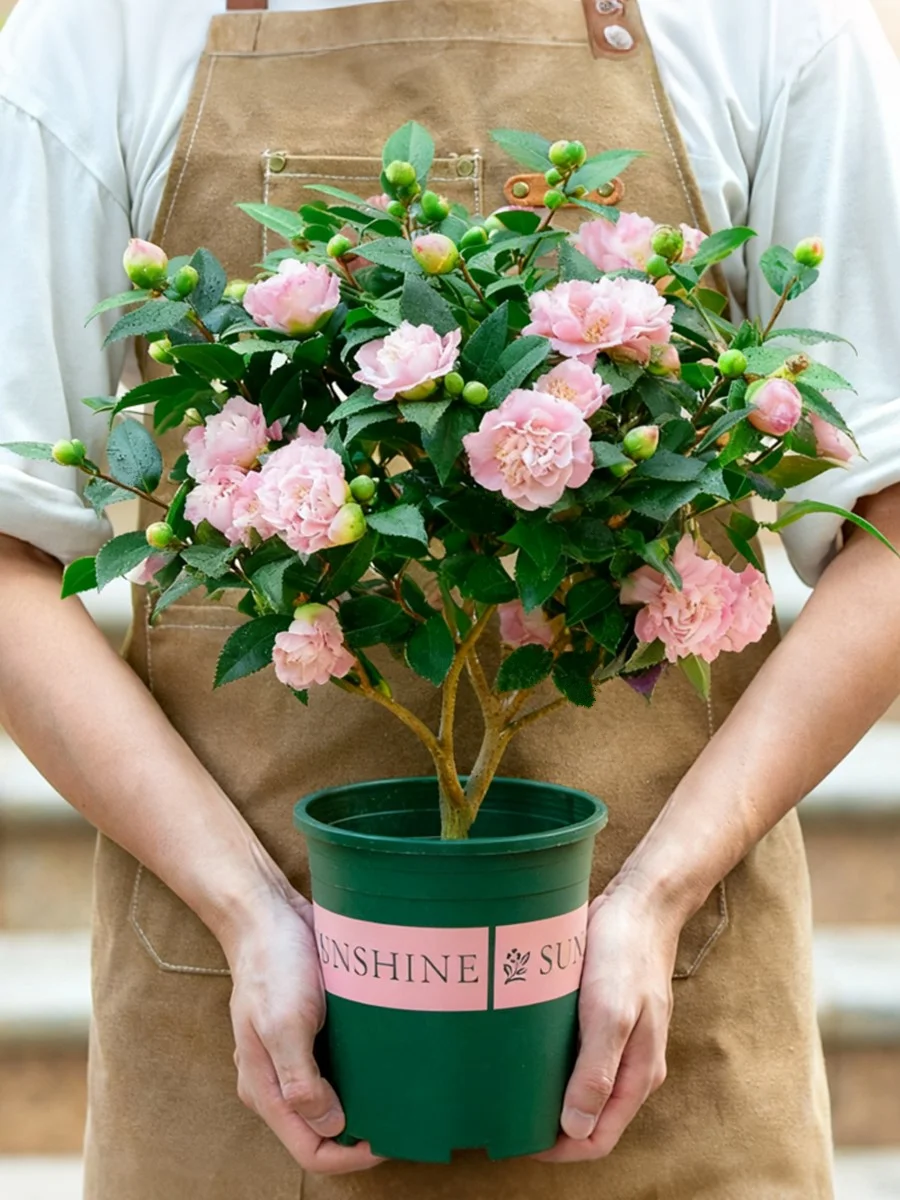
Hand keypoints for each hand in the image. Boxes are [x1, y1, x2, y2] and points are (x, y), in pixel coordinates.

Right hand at [224, 887, 384, 1174]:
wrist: (267, 913)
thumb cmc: (273, 965)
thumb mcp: (284, 1023)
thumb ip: (301, 1080)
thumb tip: (332, 1125)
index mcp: (266, 1089)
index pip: (309, 1150)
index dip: (349, 1156)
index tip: (387, 1139)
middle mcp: (279, 1080)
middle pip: (322, 1130)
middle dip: (361, 1133)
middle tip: (402, 1116)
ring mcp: (294, 1055)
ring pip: (333, 1099)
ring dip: (364, 1101)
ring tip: (401, 1090)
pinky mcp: (310, 1031)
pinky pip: (338, 1065)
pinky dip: (361, 1070)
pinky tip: (389, 1058)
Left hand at [535, 883, 678, 1163]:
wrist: (640, 903)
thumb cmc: (625, 954)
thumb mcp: (610, 1013)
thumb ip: (597, 1072)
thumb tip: (576, 1128)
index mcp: (638, 1074)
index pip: (598, 1138)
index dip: (560, 1149)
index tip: (519, 1139)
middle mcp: (630, 1064)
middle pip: (589, 1116)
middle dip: (551, 1125)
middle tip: (506, 1114)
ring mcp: (619, 1040)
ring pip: (582, 1085)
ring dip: (551, 1093)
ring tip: (510, 1085)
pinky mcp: (604, 1015)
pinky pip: (578, 1054)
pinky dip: (554, 1061)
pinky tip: (526, 1048)